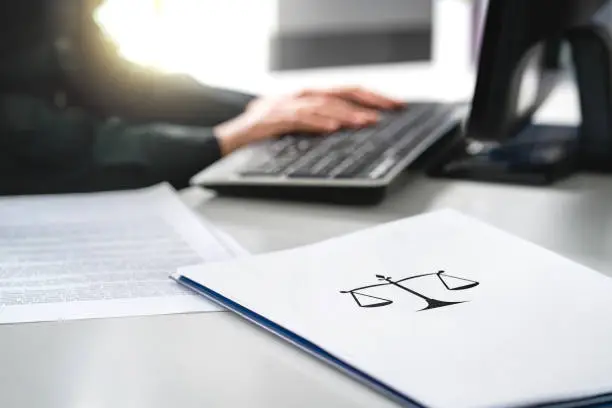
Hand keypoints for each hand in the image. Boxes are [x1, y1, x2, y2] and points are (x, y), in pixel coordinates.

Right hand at [214, 86, 403, 155]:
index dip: (372, 96)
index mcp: (308, 96)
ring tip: (366, 122)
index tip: (394, 105)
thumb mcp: (296, 125)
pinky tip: (333, 127)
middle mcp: (300, 96)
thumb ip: (320, 122)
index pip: (346, 91)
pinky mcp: (274, 118)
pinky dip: (317, 122)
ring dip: (347, 113)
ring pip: (323, 104)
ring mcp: (286, 105)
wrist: (229, 138)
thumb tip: (349, 126)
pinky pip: (299, 118)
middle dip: (369, 99)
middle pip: (341, 92)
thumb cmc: (263, 133)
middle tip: (391, 109)